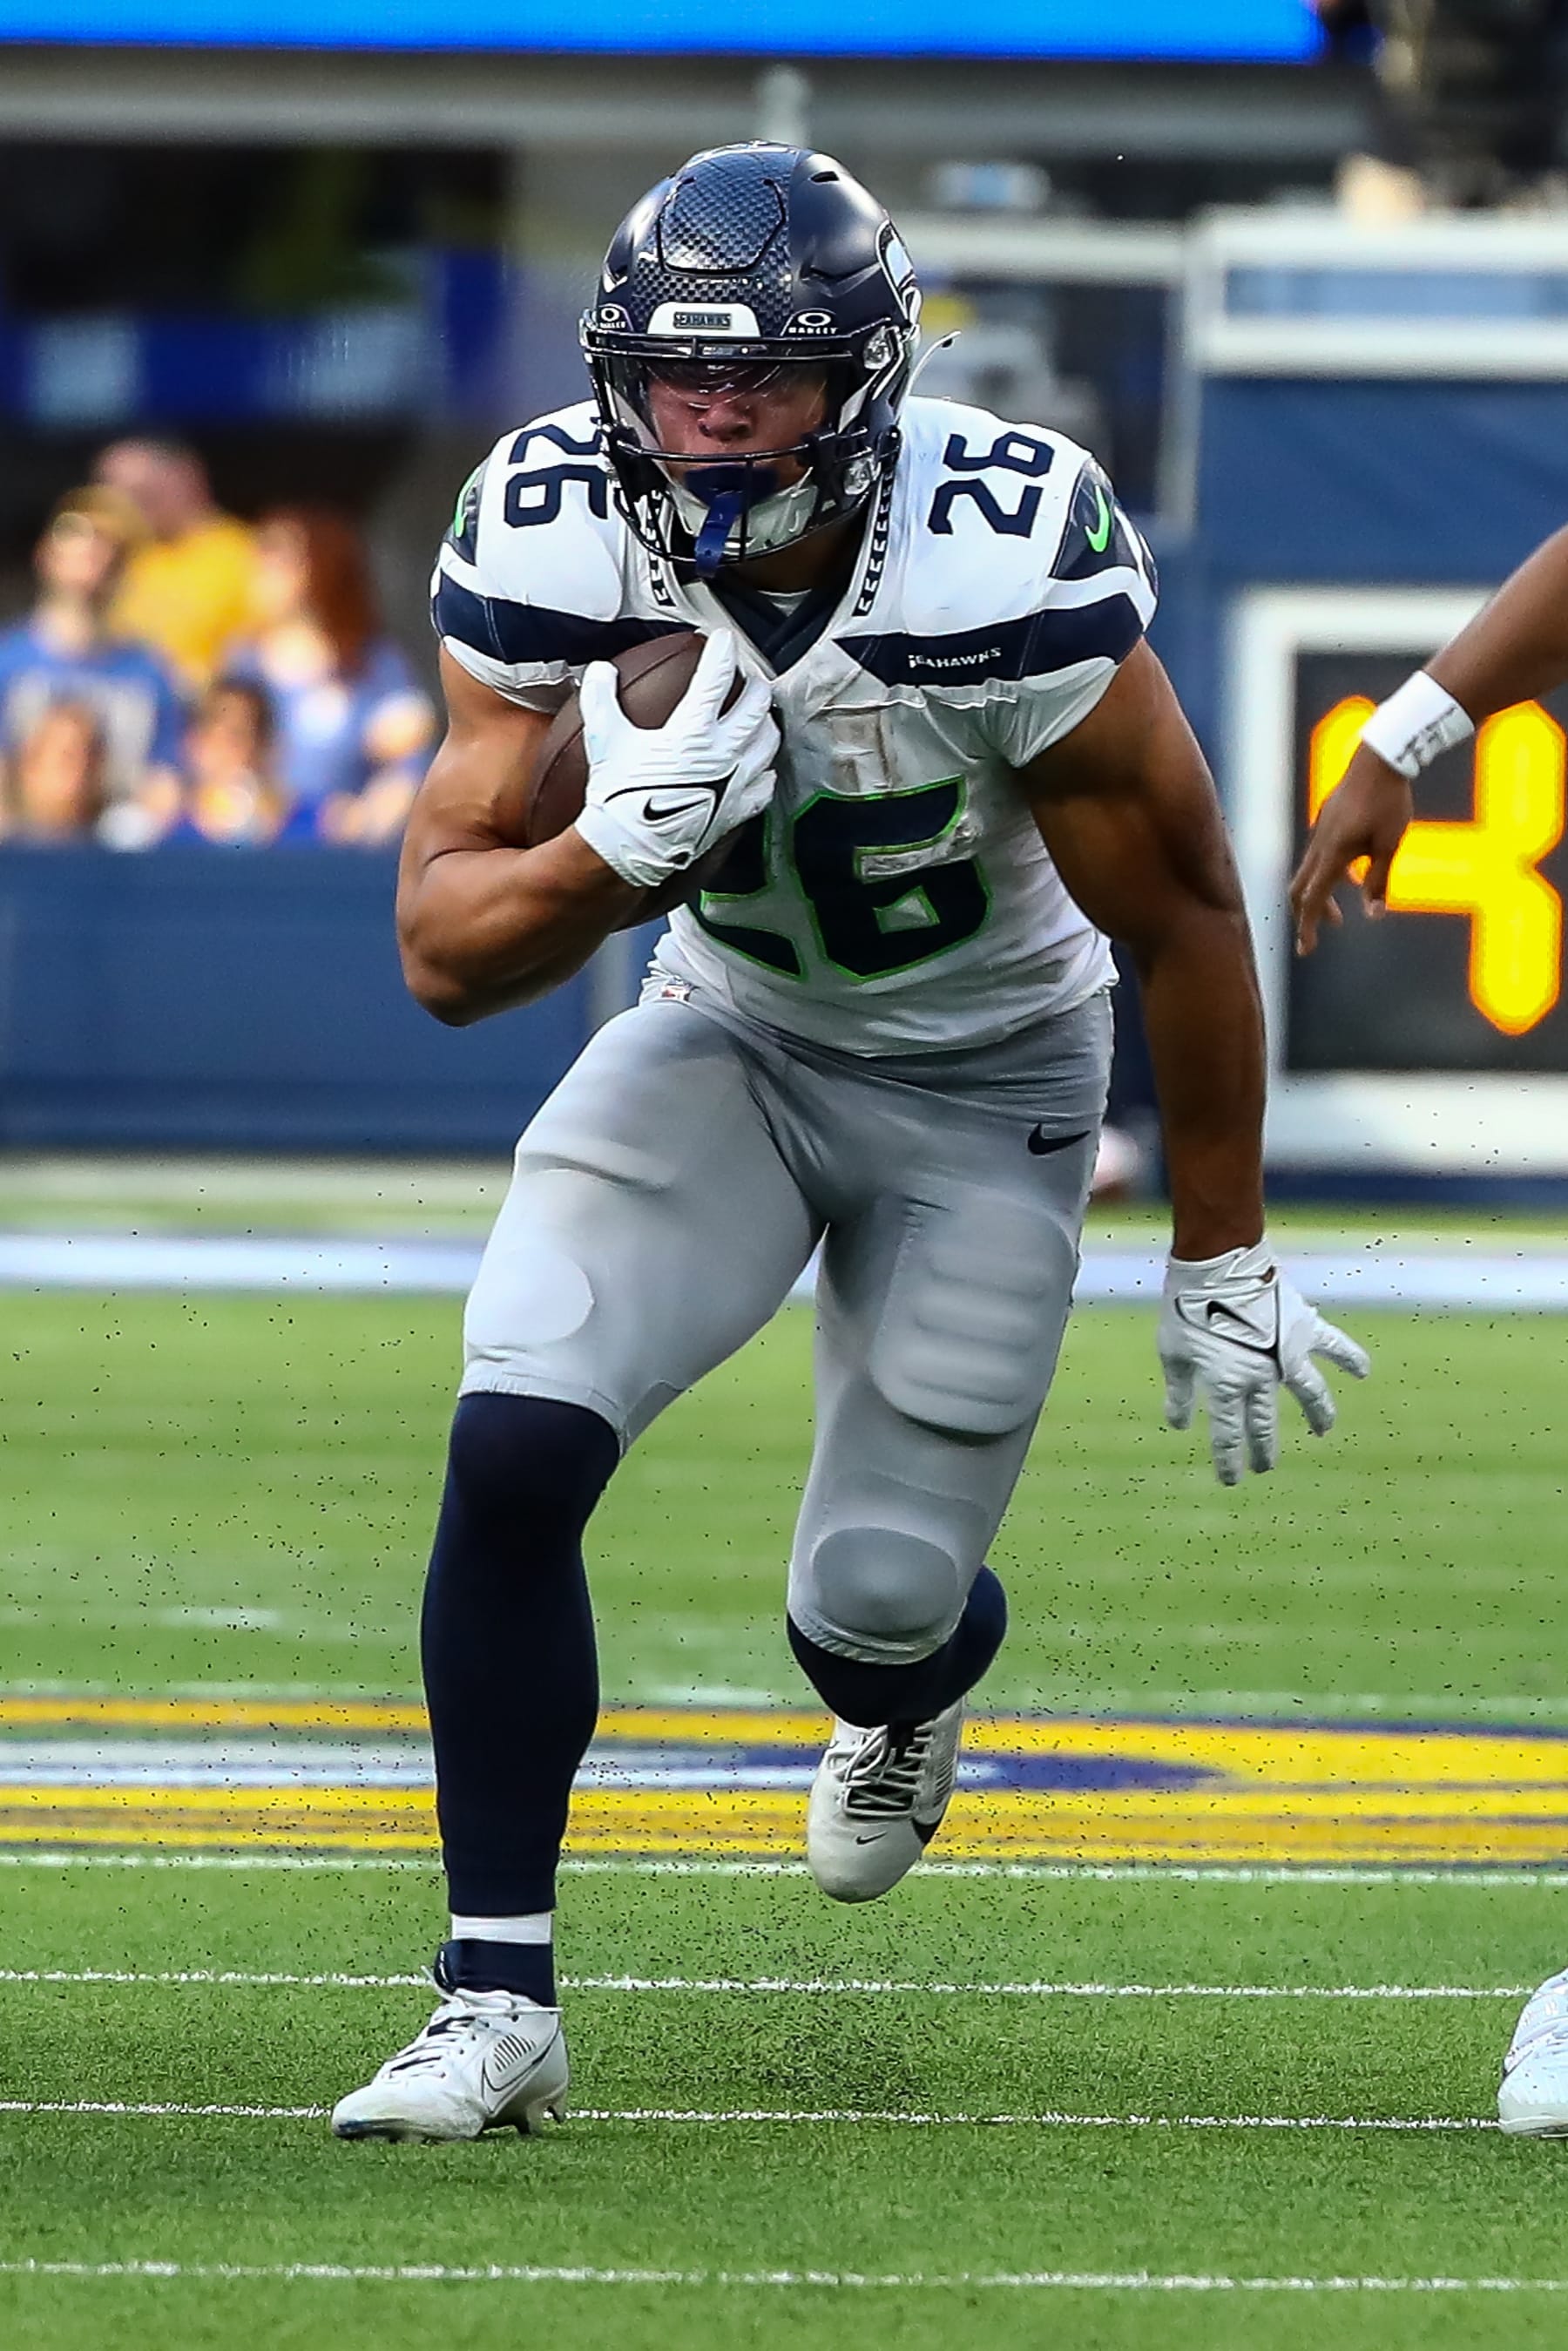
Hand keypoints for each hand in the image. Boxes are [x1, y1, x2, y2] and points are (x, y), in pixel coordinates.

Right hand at [574, 630, 778, 891]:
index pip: (718, 676)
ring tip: (758, 715)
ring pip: (769, 740)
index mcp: (694, 728)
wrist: (633, 847)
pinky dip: (765, 770)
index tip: (723, 640)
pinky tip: (760, 767)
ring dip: (766, 722)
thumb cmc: (619, 794)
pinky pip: (765, 785)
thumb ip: (602, 699)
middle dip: (755, 685)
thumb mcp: (605, 739)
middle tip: (747, 678)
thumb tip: (599, 669)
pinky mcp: (739, 809)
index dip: (723, 652)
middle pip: (758, 705)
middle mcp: (724, 750)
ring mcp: (737, 780)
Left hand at [1159, 1240, 1369, 1485]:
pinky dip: (1350, 1357)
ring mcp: (1285, 1353)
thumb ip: (1178, 1391)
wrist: (1217, 1262)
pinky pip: (1334, 1346)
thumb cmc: (1186, 1306)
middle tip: (1264, 1467)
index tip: (1232, 1480)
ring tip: (1322, 1431)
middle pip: (1264, 1423)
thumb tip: (1180, 1425)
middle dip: (1263, 1449)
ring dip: (1318, 1414)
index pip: (1228, 1434)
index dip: (1229, 1460)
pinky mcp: (1303, 1327)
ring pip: (1309, 1394)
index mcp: (1224, 1384)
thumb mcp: (1172, 1351)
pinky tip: (1363, 1372)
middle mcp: (1259, 1376)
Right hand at [1288, 742, 1412, 954]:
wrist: (1380, 757)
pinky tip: (1356, 866)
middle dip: (1309, 913)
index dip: (1307, 928)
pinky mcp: (1326, 819)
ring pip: (1309, 870)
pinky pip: (1319, 853)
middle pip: (1300, 889)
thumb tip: (1373, 915)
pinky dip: (1329, 870)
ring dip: (1322, 891)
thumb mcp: (1390, 846)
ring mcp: (1320, 830)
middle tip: (1328, 929)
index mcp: (1333, 855)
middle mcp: (1319, 845)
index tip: (1306, 951)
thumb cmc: (1389, 801)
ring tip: (1347, 898)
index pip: (1312, 900)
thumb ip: (1380, 882)